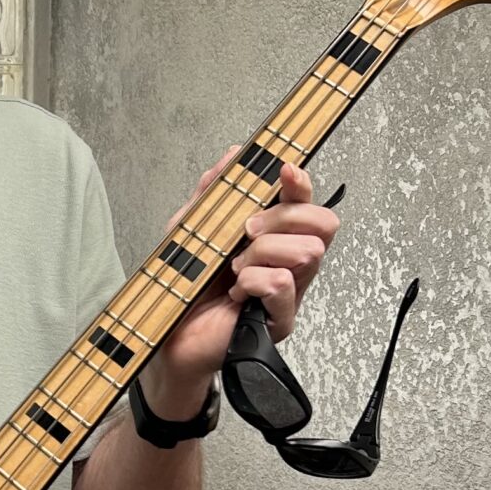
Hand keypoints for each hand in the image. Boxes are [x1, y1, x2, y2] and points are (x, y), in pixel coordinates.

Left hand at [139, 158, 339, 417]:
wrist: (168, 333)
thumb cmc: (185, 284)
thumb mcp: (192, 228)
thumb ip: (214, 192)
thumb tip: (233, 156)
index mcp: (274, 235)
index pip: (304, 202)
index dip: (300, 183)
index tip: (285, 171)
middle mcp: (289, 260)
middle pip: (322, 224)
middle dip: (283, 218)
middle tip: (247, 231)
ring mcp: (290, 291)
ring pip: (307, 252)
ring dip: (263, 253)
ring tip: (235, 269)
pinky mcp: (280, 319)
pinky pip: (283, 284)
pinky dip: (254, 281)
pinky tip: (237, 292)